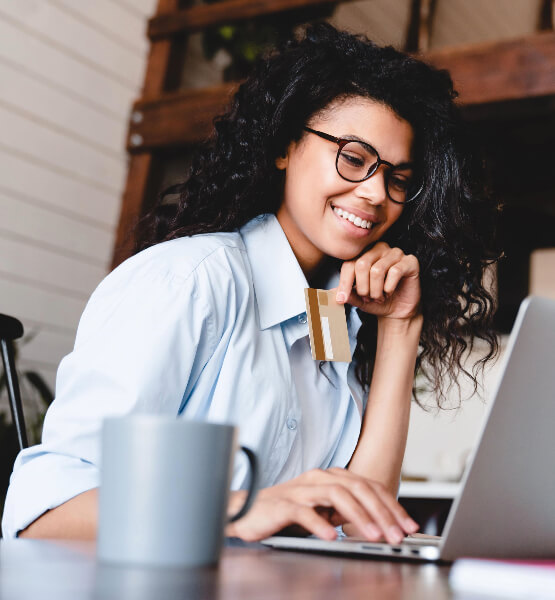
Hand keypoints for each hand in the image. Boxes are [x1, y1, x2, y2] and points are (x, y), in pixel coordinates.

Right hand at [225, 468, 417, 542]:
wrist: (247, 510)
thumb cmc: (288, 512)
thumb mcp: (324, 511)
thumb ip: (347, 511)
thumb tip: (380, 524)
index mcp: (330, 478)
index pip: (368, 486)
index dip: (391, 505)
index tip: (408, 526)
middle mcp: (319, 478)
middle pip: (357, 487)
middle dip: (381, 512)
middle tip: (397, 535)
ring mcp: (301, 490)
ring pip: (336, 495)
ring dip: (359, 516)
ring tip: (373, 536)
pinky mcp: (283, 504)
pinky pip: (304, 512)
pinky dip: (320, 523)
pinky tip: (331, 537)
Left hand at [334, 242, 420, 319]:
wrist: (397, 311)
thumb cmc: (377, 301)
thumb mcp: (357, 299)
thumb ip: (345, 294)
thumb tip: (331, 292)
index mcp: (364, 254)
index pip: (349, 264)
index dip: (344, 283)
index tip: (342, 299)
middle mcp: (379, 249)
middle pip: (362, 265)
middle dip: (363, 288)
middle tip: (368, 298)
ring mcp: (395, 253)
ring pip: (377, 270)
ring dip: (376, 290)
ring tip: (380, 297)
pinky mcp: (410, 261)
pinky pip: (395, 271)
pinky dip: (390, 287)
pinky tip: (390, 291)